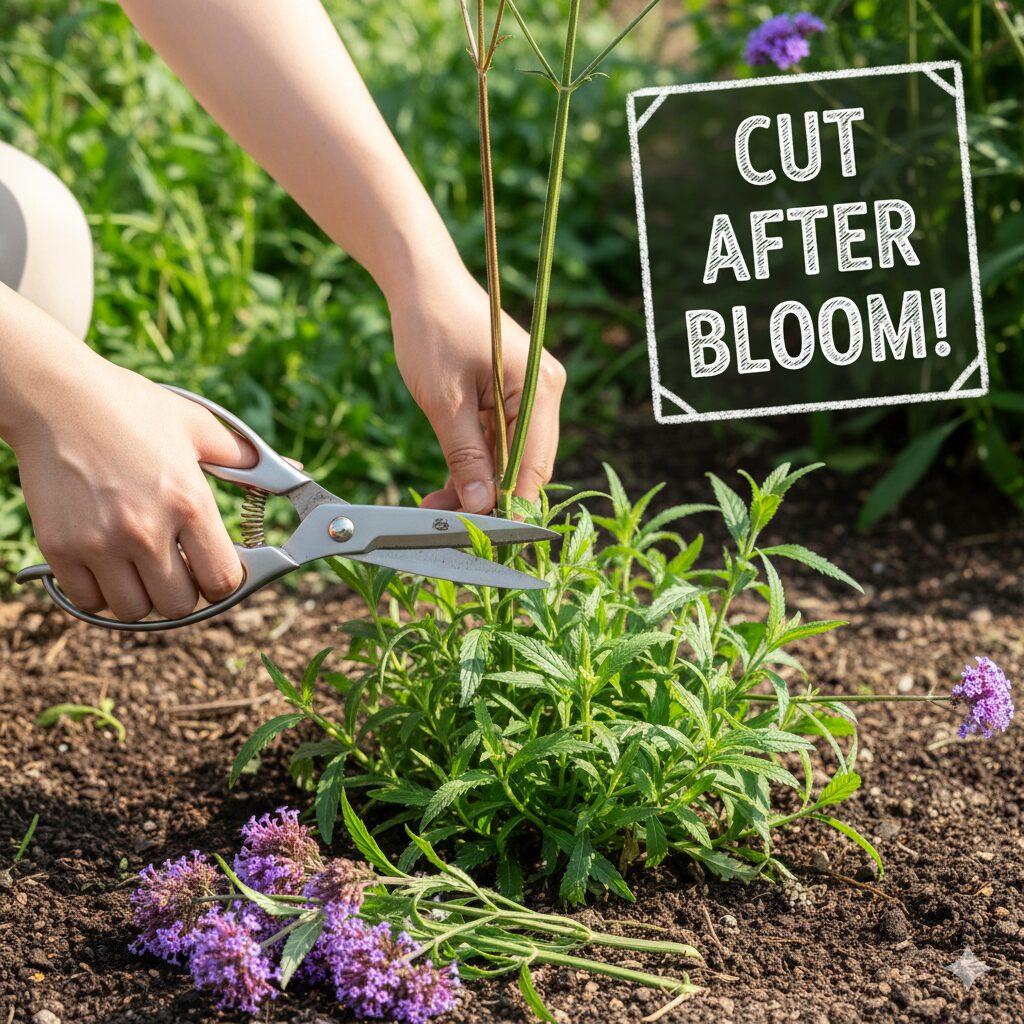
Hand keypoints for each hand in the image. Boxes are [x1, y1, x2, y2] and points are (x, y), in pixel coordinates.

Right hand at [13, 360, 253, 621]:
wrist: (56, 396)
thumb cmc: (132, 408)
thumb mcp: (199, 427)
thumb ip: (249, 461)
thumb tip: (296, 473)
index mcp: (189, 502)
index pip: (223, 581)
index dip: (224, 580)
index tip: (215, 566)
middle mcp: (147, 529)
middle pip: (181, 606)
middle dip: (186, 591)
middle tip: (178, 565)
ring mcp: (100, 543)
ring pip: (135, 611)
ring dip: (144, 596)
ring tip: (142, 565)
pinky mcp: (61, 548)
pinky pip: (90, 602)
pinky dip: (102, 593)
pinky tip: (108, 564)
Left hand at [390, 271, 565, 512]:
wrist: (421, 282)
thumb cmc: (432, 329)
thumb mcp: (445, 401)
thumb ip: (466, 456)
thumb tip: (481, 504)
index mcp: (541, 389)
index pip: (534, 465)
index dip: (510, 505)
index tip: (480, 535)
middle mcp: (545, 392)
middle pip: (526, 465)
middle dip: (488, 496)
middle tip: (445, 519)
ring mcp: (530, 392)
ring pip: (508, 457)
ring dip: (476, 483)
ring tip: (434, 504)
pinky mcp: (510, 393)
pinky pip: (498, 441)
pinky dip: (474, 461)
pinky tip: (447, 483)